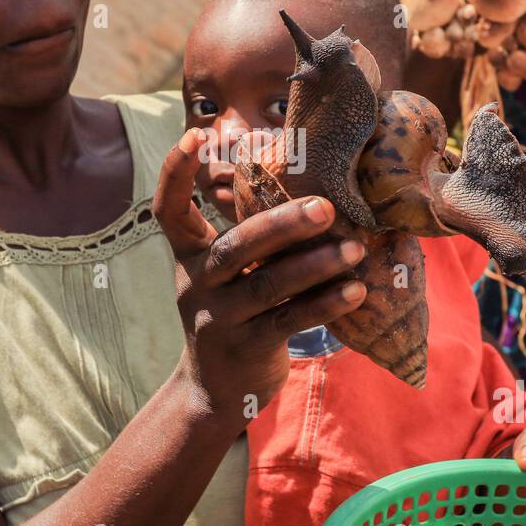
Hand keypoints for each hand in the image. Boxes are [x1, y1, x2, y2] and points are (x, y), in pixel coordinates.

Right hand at [153, 128, 367, 422]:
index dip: (175, 173)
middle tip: (326, 207)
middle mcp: (198, 283)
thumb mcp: (227, 276)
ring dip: (315, 264)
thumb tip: (314, 189)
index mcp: (189, 256)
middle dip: (282, 223)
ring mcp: (220, 318)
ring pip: (267, 283)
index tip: (194, 134)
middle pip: (235, 245)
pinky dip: (324, 304)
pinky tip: (356, 291)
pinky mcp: (247, 348)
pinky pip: (289, 320)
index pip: (169, 209)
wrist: (215, 391)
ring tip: (354, 248)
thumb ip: (252, 241)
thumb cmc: (235, 314)